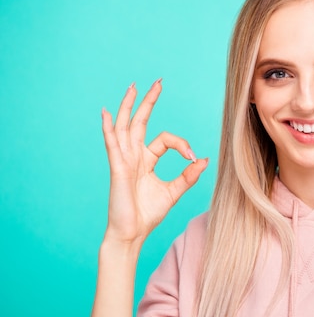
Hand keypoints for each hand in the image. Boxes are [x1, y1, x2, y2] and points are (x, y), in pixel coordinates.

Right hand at [101, 79, 207, 244]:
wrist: (132, 234)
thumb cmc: (148, 214)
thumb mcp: (174, 192)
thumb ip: (188, 176)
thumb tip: (204, 160)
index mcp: (146, 160)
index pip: (164, 139)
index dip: (181, 143)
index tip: (193, 156)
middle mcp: (133, 156)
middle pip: (140, 122)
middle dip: (148, 102)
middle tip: (157, 82)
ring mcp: (123, 160)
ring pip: (125, 127)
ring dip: (128, 106)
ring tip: (133, 87)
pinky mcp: (117, 168)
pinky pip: (112, 144)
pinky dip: (108, 128)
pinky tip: (106, 112)